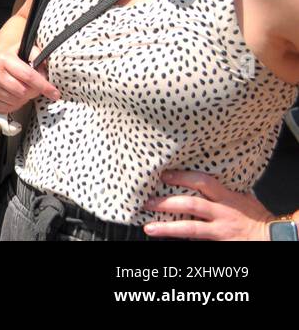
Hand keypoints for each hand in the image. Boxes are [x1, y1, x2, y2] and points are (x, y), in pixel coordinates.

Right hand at [0, 47, 60, 112]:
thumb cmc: (12, 55)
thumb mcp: (25, 48)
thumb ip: (37, 57)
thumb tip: (45, 73)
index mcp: (3, 58)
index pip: (28, 76)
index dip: (44, 86)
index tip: (55, 94)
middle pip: (23, 92)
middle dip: (34, 92)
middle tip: (35, 87)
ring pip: (15, 101)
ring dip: (24, 98)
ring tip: (22, 89)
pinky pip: (5, 108)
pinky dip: (14, 104)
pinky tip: (14, 95)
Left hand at [143, 171, 274, 239]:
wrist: (273, 238)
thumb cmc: (256, 216)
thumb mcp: (242, 196)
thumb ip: (223, 188)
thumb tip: (202, 176)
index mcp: (227, 197)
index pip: (202, 182)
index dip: (182, 177)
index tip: (163, 175)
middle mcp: (222, 213)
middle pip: (191, 204)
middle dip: (166, 202)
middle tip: (146, 201)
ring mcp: (220, 231)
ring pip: (191, 229)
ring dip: (167, 228)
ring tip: (149, 228)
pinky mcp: (220, 244)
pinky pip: (198, 243)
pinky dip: (183, 242)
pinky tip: (167, 241)